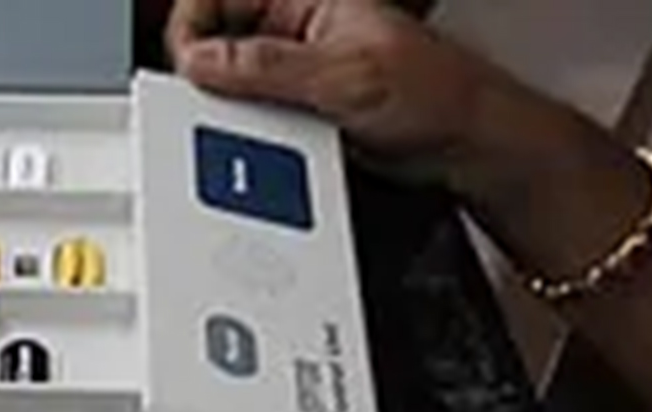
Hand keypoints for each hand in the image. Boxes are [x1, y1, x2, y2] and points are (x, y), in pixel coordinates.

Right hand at [166, 0, 502, 184]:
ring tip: (245, 126)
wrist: (461, 143)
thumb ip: (270, 66)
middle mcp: (297, 28)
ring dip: (229, 108)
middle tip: (207, 101)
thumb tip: (206, 60)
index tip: (190, 65)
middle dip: (208, 71)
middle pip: (218, 39)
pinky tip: (262, 143)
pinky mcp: (296, 108)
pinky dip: (247, 133)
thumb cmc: (434, 92)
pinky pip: (252, 116)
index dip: (195, 27)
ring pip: (231, 82)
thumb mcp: (345, 74)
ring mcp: (294, 69)